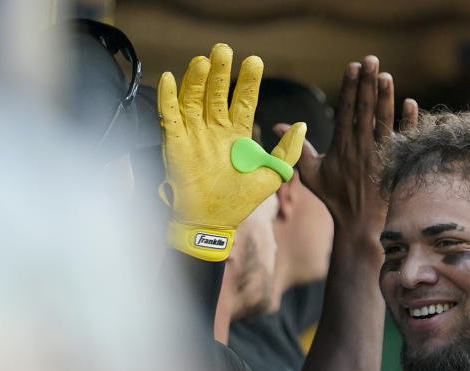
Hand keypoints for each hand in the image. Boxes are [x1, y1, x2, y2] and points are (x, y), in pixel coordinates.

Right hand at [158, 43, 305, 260]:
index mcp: (238, 134)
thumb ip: (287, 152)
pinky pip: (169, 116)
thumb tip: (301, 125)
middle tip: (225, 50)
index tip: (255, 62)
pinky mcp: (174, 142)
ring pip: (194, 99)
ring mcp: (194, 133)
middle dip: (221, 72)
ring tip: (203, 61)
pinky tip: (170, 78)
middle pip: (217, 93)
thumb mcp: (271, 176)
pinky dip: (168, 98)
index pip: (244, 101)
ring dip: (197, 79)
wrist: (212, 221)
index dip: (248, 82)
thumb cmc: (239, 201)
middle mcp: (215, 129)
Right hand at [274, 56, 416, 241]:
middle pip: (365, 110)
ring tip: (385, 75)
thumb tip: (276, 127)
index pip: (346, 111)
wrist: (361, 226)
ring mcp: (380, 157)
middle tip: (371, 59)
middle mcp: (361, 149)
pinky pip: (404, 140)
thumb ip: (297, 148)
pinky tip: (410, 103)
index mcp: (341, 147)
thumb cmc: (335, 199)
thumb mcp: (311, 175)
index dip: (349, 88)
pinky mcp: (396, 165)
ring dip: (386, 98)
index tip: (352, 66)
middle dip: (367, 83)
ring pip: (384, 122)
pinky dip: (408, 123)